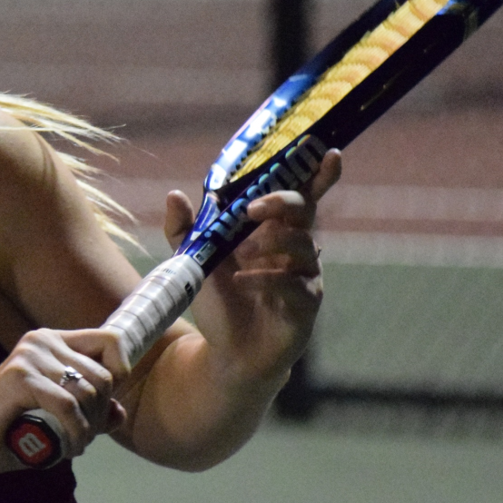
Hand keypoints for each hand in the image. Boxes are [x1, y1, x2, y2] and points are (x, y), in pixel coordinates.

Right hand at [0, 325, 129, 478]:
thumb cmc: (9, 432)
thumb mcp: (59, 420)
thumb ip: (89, 413)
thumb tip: (119, 413)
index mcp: (51, 341)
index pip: (111, 343)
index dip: (119, 377)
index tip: (101, 408)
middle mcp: (40, 340)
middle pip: (104, 376)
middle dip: (100, 415)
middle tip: (82, 438)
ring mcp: (28, 356)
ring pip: (88, 392)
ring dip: (88, 429)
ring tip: (73, 446)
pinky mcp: (18, 377)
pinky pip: (67, 406)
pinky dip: (74, 433)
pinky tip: (66, 449)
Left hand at [165, 150, 342, 387]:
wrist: (228, 352)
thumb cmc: (219, 301)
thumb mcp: (193, 260)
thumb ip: (184, 228)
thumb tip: (174, 194)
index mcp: (273, 230)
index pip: (300, 195)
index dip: (318, 174)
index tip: (327, 150)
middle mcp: (295, 248)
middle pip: (303, 211)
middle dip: (280, 202)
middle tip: (252, 210)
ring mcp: (305, 276)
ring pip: (303, 245)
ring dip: (271, 245)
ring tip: (242, 260)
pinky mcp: (306, 305)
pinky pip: (296, 284)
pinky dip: (269, 281)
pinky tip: (247, 284)